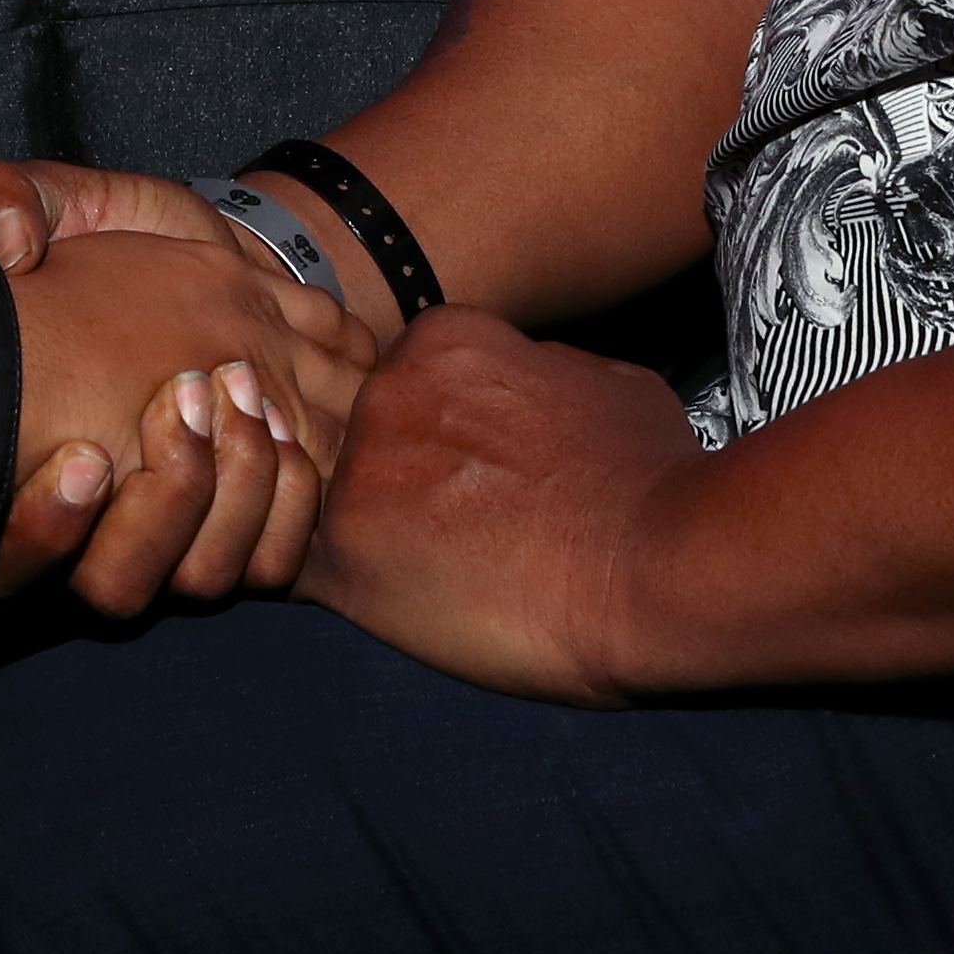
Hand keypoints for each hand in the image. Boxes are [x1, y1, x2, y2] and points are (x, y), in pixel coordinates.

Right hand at [0, 223, 376, 615]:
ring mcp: (185, 533)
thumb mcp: (65, 201)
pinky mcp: (259, 523)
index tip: (85, 457)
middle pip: (118, 584)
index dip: (42, 530)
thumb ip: (3, 200)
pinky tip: (292, 432)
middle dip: (162, 502)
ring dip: (233, 496)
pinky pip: (276, 563)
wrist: (227, 261)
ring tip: (245, 404)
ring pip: (203, 578)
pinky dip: (292, 507)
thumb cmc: (129, 241)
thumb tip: (1, 248)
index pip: (9, 559)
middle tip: (183, 395)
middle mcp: (104, 525)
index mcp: (33, 467)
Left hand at [297, 308, 701, 701]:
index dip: (434, 432)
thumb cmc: (650, 475)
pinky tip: (384, 611)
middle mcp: (383, 393)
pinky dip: (330, 593)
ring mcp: (354, 474)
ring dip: (360, 537)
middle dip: (389, 479)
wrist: (655, 561)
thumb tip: (531, 383)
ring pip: (321, 504)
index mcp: (442, 341)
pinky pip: (299, 573)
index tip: (470, 472)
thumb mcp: (607, 382)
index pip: (405, 380)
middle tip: (449, 529)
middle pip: (357, 437)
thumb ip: (545, 374)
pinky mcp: (341, 560)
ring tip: (428, 576)